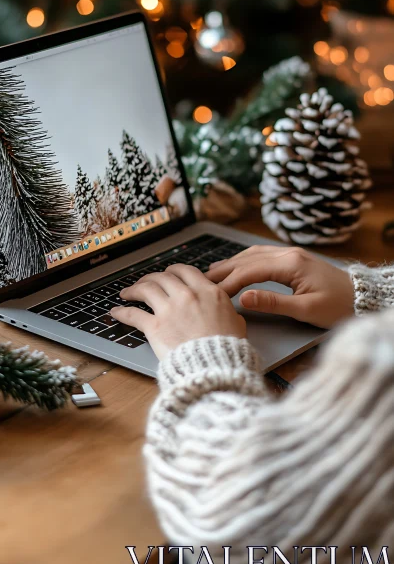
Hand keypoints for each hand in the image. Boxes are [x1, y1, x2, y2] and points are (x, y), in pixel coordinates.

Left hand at [109, 265, 246, 359]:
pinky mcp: (155, 327)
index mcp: (207, 291)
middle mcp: (186, 296)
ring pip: (145, 289)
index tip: (168, 274)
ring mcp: (169, 310)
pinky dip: (122, 312)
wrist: (216, 368)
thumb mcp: (236, 322)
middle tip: (146, 282)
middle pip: (162, 277)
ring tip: (127, 293)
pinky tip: (116, 312)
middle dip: (151, 278)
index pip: (185, 271)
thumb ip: (226, 310)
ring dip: (134, 289)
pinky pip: (133, 314)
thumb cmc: (228, 349)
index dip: (173, 271)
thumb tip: (225, 310)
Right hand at [208, 245, 354, 329]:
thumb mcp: (306, 309)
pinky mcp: (294, 258)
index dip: (228, 282)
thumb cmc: (338, 306)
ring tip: (212, 273)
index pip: (249, 270)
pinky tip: (237, 266)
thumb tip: (243, 298)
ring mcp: (291, 253)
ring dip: (232, 263)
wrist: (362, 297)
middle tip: (201, 280)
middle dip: (224, 270)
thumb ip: (273, 302)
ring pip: (254, 254)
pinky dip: (245, 261)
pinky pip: (263, 255)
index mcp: (290, 264)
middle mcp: (288, 253)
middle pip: (248, 259)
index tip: (212, 293)